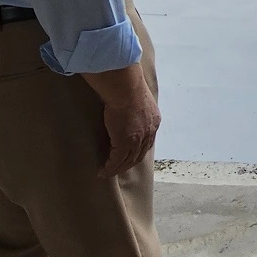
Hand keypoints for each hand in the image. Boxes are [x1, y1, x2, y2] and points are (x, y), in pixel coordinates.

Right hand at [83, 62, 158, 176]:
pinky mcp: (124, 143)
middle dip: (128, 163)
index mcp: (154, 121)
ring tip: (108, 172)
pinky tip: (103, 171)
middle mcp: (149, 132)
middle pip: (140, 154)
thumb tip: (126, 100)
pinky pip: (117, 161)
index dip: (138, 149)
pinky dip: (110, 168)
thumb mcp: (138, 95)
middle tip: (118, 167)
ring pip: (128, 160)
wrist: (126, 87)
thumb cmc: (128, 84)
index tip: (130, 154)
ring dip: (118, 168)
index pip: (147, 141)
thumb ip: (135, 103)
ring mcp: (138, 139)